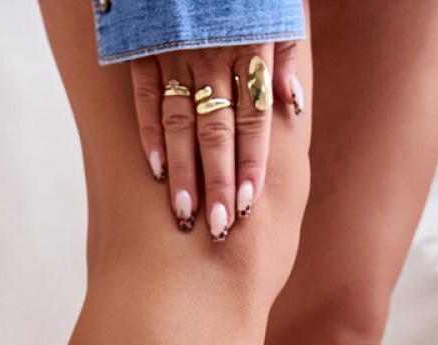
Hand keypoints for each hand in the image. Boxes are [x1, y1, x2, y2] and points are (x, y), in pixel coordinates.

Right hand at [130, 43, 301, 239]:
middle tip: (219, 229)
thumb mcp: (277, 9)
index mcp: (247, 49)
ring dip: (183, 171)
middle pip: (217, 132)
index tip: (250, 204)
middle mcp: (211, 58)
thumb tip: (293, 106)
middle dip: (218, 182)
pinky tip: (156, 171)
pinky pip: (145, 96)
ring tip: (185, 215)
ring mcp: (174, 54)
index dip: (252, 163)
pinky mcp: (144, 47)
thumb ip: (285, 53)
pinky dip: (149, 133)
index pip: (253, 119)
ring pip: (180, 122)